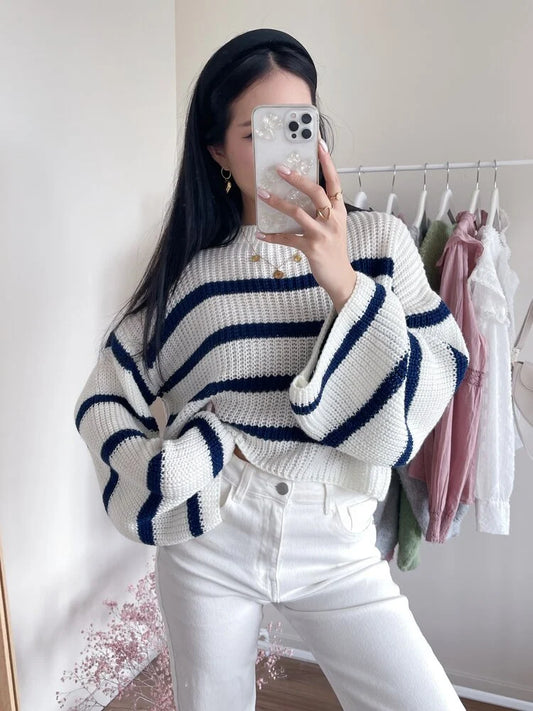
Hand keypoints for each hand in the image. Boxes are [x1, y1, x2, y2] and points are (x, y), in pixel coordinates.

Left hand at [256, 139, 356, 311]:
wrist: (341, 277)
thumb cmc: (334, 249)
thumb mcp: (334, 226)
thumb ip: (322, 210)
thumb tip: (301, 194)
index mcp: (338, 210)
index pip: (334, 181)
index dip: (326, 162)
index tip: (318, 143)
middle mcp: (332, 219)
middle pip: (315, 192)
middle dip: (296, 179)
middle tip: (279, 168)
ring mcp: (322, 234)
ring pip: (298, 212)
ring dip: (278, 202)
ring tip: (262, 194)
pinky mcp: (312, 248)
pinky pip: (288, 238)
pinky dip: (272, 236)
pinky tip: (260, 233)